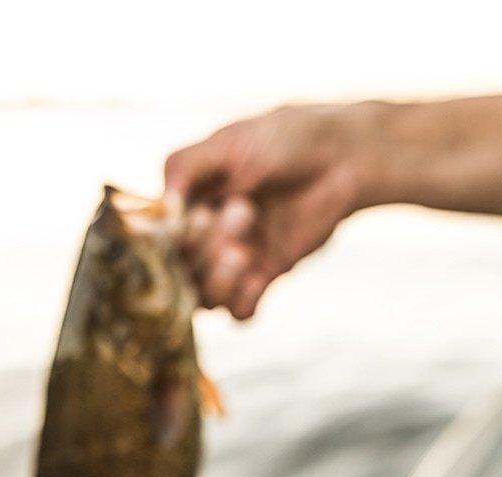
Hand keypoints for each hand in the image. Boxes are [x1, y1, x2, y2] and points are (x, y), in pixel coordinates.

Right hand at [165, 94, 501, 318]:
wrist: (343, 156)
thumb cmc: (283, 138)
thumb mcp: (227, 142)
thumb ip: (184, 166)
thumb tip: (161, 209)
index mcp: (184, 207)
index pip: (158, 241)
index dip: (171, 240)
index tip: (198, 216)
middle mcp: (202, 239)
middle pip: (179, 273)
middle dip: (204, 250)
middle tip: (243, 211)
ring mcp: (232, 261)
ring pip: (204, 299)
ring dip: (217, 281)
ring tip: (243, 253)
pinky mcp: (263, 276)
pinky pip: (240, 312)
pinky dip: (241, 304)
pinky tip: (255, 280)